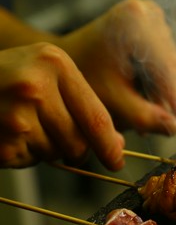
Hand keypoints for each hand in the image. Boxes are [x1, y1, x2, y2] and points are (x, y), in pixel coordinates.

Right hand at [0, 43, 124, 169]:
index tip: (116, 161)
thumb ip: (84, 107)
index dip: (109, 145)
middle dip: (75, 149)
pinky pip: (29, 160)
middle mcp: (34, 86)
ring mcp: (13, 115)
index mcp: (55, 63)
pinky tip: (11, 132)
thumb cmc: (10, 79)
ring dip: (47, 148)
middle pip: (78, 142)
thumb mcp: (49, 76)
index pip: (95, 117)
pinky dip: (25, 154)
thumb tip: (116, 145)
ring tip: (25, 125)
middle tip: (56, 134)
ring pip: (55, 154)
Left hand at [60, 0, 175, 134]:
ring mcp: (151, 15)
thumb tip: (175, 127)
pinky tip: (146, 94)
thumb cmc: (84, 76)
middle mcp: (147, 11)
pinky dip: (158, 79)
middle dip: (166, 96)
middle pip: (169, 65)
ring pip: (170, 64)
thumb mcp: (112, 99)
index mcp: (134, 22)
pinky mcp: (154, 22)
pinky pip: (166, 59)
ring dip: (162, 90)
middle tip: (157, 123)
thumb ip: (143, 115)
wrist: (70, 55)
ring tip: (145, 109)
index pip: (164, 68)